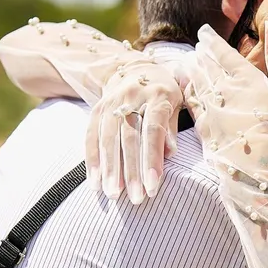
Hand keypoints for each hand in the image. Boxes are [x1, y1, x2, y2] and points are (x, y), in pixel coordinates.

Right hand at [85, 58, 185, 202]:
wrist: (135, 68)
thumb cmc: (164, 93)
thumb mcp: (176, 103)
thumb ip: (171, 129)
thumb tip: (170, 154)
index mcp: (158, 96)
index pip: (153, 130)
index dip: (152, 159)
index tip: (153, 187)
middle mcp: (132, 97)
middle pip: (129, 138)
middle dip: (132, 171)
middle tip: (136, 199)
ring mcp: (111, 102)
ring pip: (107, 139)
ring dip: (109, 170)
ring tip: (113, 195)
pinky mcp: (97, 109)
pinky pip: (91, 136)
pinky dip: (92, 160)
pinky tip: (95, 182)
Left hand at [182, 19, 267, 160]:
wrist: (258, 164)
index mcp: (245, 77)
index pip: (224, 53)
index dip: (212, 41)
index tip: (204, 32)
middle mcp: (223, 89)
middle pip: (207, 66)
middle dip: (201, 55)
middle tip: (196, 48)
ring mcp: (210, 108)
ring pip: (196, 82)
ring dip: (191, 70)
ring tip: (187, 62)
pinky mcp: (203, 127)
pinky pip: (190, 103)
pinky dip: (186, 92)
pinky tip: (185, 89)